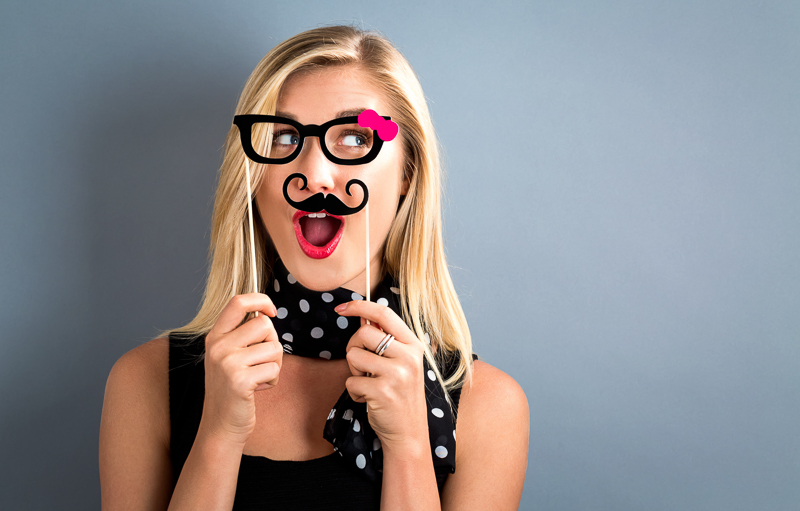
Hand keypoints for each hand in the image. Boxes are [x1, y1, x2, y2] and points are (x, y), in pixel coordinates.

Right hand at [199, 293, 282, 445]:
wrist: (220, 425)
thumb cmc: (231, 389)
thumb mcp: (228, 356)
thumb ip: (241, 334)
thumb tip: (266, 313)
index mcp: (215, 336)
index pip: (238, 302)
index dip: (261, 300)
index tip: (271, 311)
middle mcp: (218, 346)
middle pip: (264, 324)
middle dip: (272, 342)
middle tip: (261, 362)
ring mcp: (227, 363)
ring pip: (274, 347)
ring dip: (274, 364)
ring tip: (258, 377)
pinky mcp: (239, 380)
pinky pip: (274, 368)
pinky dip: (272, 380)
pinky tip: (257, 389)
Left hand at [335, 300, 428, 448]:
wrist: (409, 433)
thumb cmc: (401, 396)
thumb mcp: (402, 364)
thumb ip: (386, 341)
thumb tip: (362, 318)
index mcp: (414, 345)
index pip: (384, 314)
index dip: (360, 306)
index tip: (341, 307)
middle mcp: (408, 356)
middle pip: (364, 333)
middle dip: (353, 347)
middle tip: (362, 365)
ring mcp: (397, 374)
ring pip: (354, 356)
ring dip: (354, 372)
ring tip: (370, 384)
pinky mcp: (382, 391)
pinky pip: (351, 381)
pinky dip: (355, 392)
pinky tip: (370, 399)